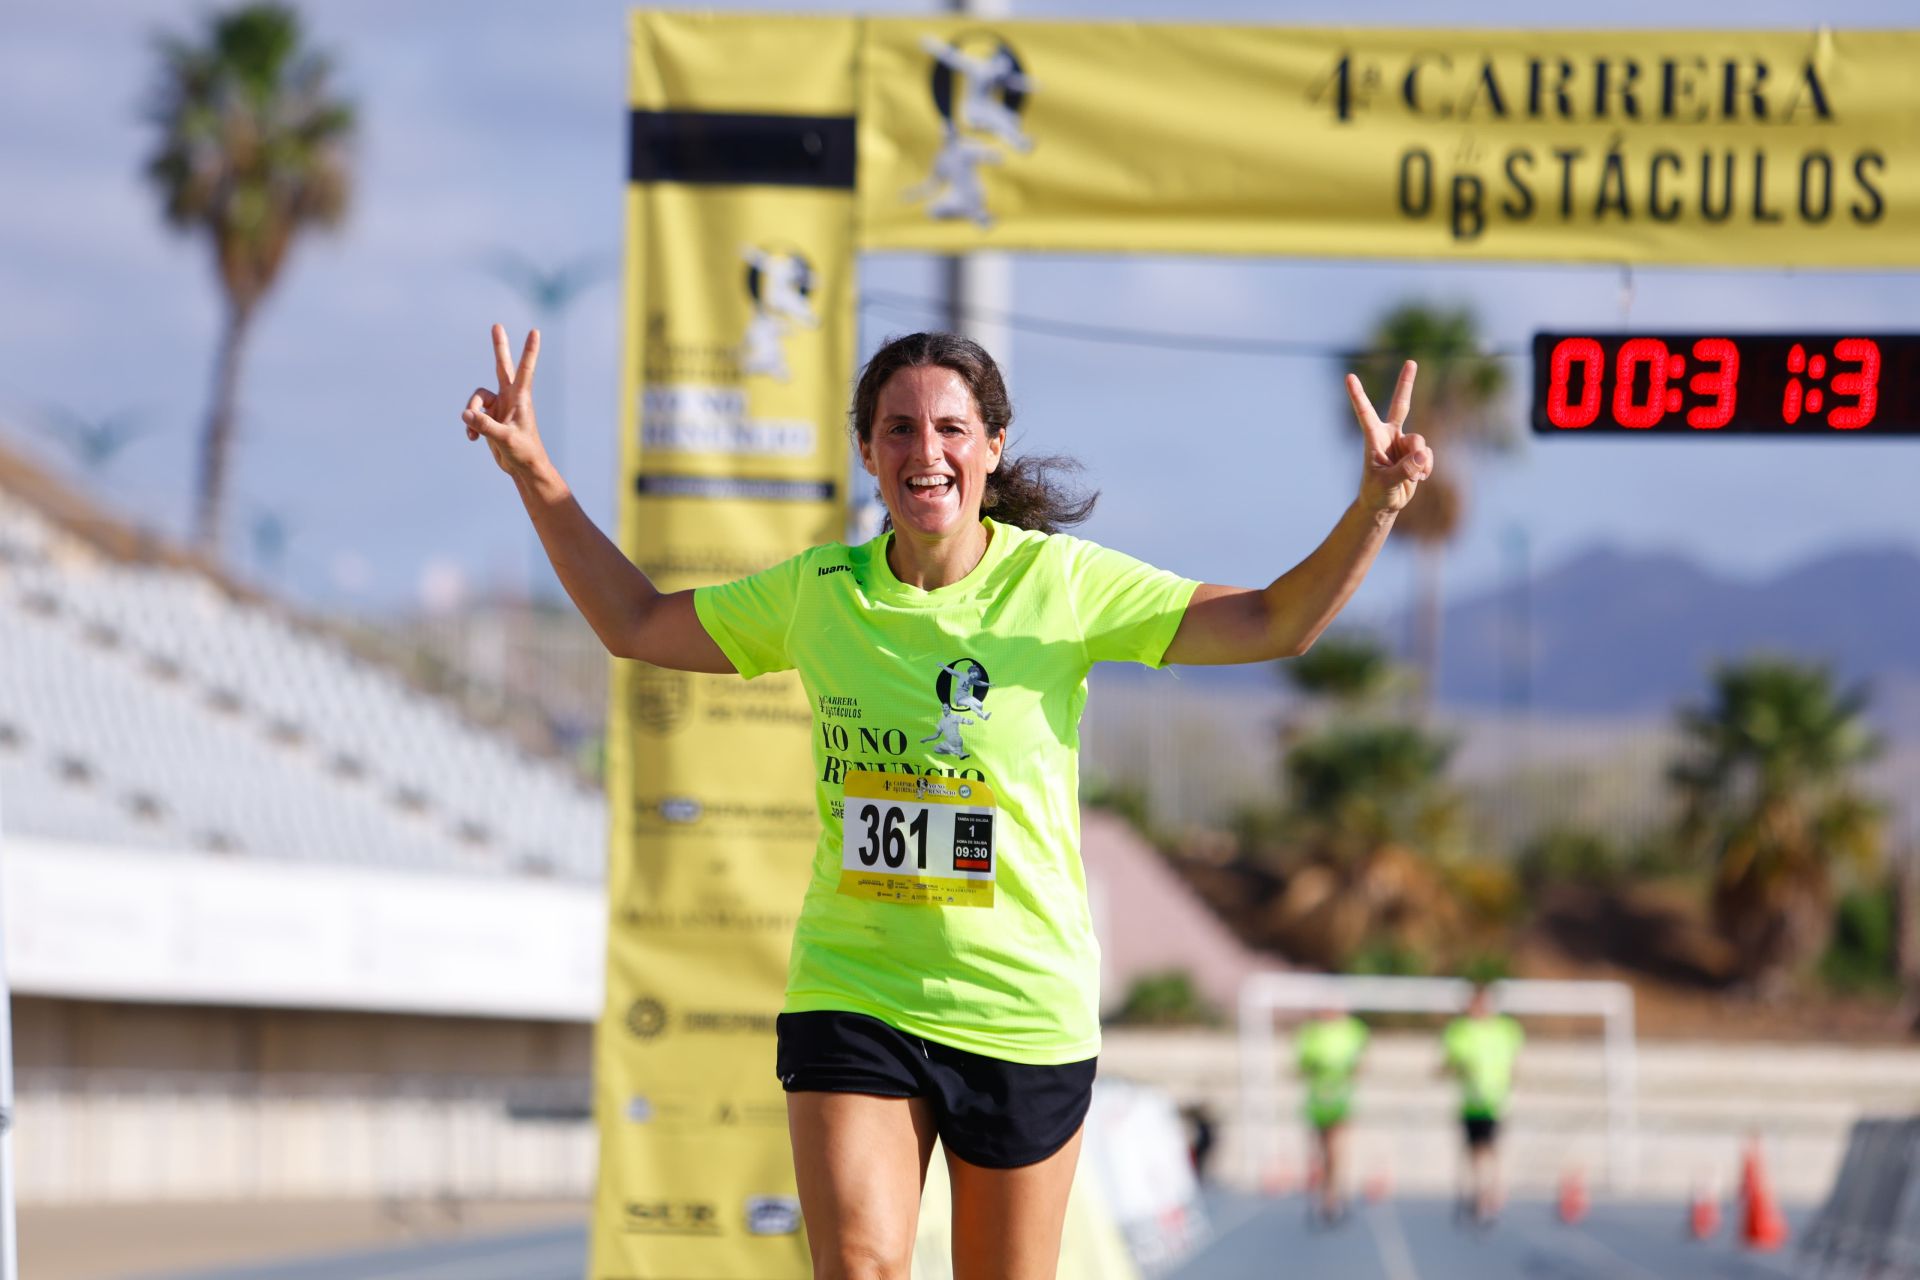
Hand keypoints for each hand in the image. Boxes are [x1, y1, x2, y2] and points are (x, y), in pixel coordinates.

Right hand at [462, 324, 548, 482]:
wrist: (523, 468)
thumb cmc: (523, 452)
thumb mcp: (503, 439)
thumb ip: (484, 425)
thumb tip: (465, 414)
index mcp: (520, 398)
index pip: (525, 369)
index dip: (529, 351)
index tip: (536, 331)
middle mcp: (510, 398)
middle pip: (501, 366)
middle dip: (499, 347)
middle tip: (496, 326)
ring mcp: (499, 406)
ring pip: (476, 399)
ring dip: (471, 414)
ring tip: (473, 433)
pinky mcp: (491, 417)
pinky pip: (473, 414)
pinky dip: (470, 425)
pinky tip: (473, 439)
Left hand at [1347, 360, 1431, 514]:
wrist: (1385, 504)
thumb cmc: (1377, 493)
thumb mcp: (1386, 484)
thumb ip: (1404, 471)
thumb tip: (1422, 456)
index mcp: (1373, 439)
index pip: (1365, 413)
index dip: (1358, 395)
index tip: (1349, 377)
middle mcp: (1389, 436)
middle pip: (1400, 405)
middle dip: (1406, 384)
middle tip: (1411, 362)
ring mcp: (1404, 443)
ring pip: (1420, 441)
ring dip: (1419, 460)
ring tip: (1412, 476)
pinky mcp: (1416, 453)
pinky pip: (1428, 454)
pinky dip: (1426, 467)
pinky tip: (1419, 477)